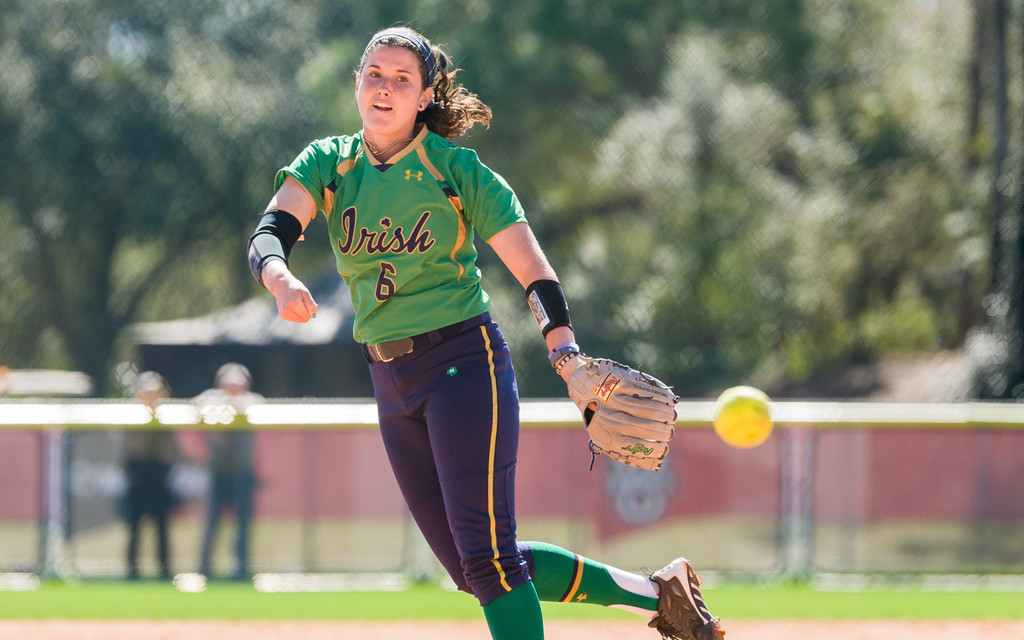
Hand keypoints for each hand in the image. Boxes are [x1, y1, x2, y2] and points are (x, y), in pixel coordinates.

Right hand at [262, 260, 317, 322]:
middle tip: (302, 302)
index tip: (307, 302)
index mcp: (294, 304)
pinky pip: (295, 319)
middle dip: (306, 312)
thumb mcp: (305, 292)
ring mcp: (284, 314)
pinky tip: (293, 306)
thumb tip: (313, 315)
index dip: (310, 311)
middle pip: (304, 319)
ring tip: (297, 303)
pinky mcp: (282, 316)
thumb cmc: (295, 288)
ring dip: (301, 313)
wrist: (281, 285)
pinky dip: (296, 314)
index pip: (307, 316)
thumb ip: (311, 304)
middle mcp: (287, 310)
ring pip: (299, 320)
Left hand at [565, 356, 676, 470]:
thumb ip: (626, 450)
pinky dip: (661, 396)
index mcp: (604, 435)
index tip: (664, 449)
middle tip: (670, 432)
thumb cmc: (601, 415)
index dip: (653, 450)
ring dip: (664, 414)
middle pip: (643, 427)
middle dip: (662, 431)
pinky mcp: (618, 381)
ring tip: (672, 417)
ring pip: (646, 409)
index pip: (634, 448)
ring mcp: (612, 398)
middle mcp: (608, 418)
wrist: (583, 383)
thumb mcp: (605, 435)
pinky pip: (644, 390)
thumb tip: (655, 464)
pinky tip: (670, 401)